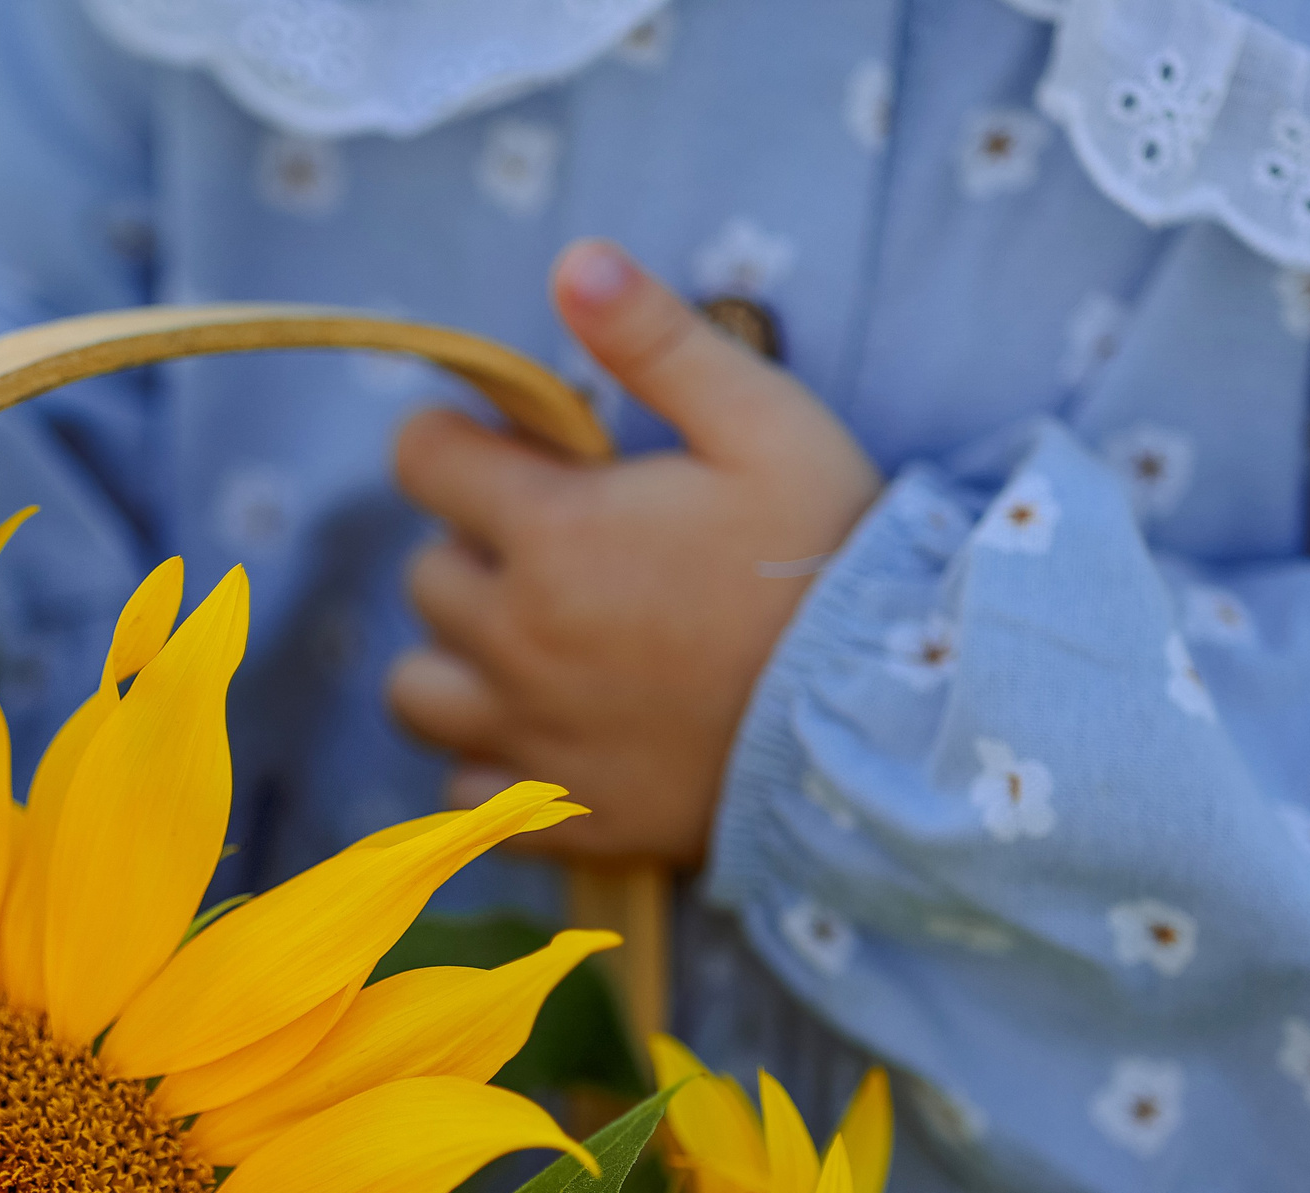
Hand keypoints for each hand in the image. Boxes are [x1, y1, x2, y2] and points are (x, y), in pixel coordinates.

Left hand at [386, 239, 880, 866]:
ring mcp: (532, 736)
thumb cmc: (834, 557)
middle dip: (475, 549)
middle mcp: (517, 638)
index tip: (517, 452)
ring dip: (455, 660)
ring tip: (529, 646)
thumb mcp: (765, 422)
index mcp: (550, 531)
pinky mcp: (564, 814)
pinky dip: (486, 767)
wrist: (892, 722)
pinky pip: (465, 793)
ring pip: (417, 690)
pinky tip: (547, 739)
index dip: (458, 441)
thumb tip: (572, 261)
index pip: (422, 458)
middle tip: (562, 549)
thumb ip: (658, 341)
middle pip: (425, 576)